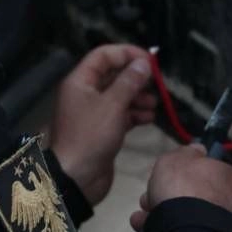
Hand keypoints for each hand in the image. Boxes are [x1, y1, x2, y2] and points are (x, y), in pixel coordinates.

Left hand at [49, 45, 157, 205]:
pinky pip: (121, 114)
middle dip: (135, 78)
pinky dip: (134, 114)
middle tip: (155, 84)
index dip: (127, 53)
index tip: (150, 61)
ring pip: (119, 96)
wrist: (76, 178)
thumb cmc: (90, 137)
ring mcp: (94, 113)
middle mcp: (85, 93)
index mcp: (81, 81)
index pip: (104, 55)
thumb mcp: (112, 105)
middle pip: (113, 75)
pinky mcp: (102, 130)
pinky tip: (148, 118)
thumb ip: (129, 82)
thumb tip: (144, 63)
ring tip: (154, 104)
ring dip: (138, 97)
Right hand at [131, 145, 231, 231]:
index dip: (177, 174)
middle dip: (166, 198)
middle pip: (194, 197)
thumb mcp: (174, 160)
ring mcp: (228, 229)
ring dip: (162, 217)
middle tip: (146, 202)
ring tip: (140, 221)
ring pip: (189, 220)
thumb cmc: (181, 190)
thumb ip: (184, 153)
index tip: (159, 179)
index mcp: (226, 176)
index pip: (202, 171)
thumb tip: (198, 149)